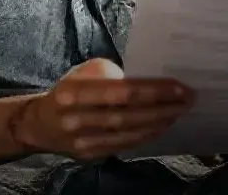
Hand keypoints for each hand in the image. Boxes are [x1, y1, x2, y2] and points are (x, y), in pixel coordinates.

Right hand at [13, 58, 194, 159]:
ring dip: (158, 123)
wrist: (39, 124)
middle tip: (187, 100)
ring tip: (178, 112)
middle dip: (162, 108)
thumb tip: (148, 80)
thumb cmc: (69, 91)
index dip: (153, 90)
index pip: (122, 92)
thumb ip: (112, 76)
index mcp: (74, 92)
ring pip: (127, 133)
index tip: (179, 86)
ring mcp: (82, 141)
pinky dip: (145, 136)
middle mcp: (76, 118)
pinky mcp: (88, 155)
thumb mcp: (84, 73)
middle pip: (127, 115)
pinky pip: (123, 145)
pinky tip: (161, 126)